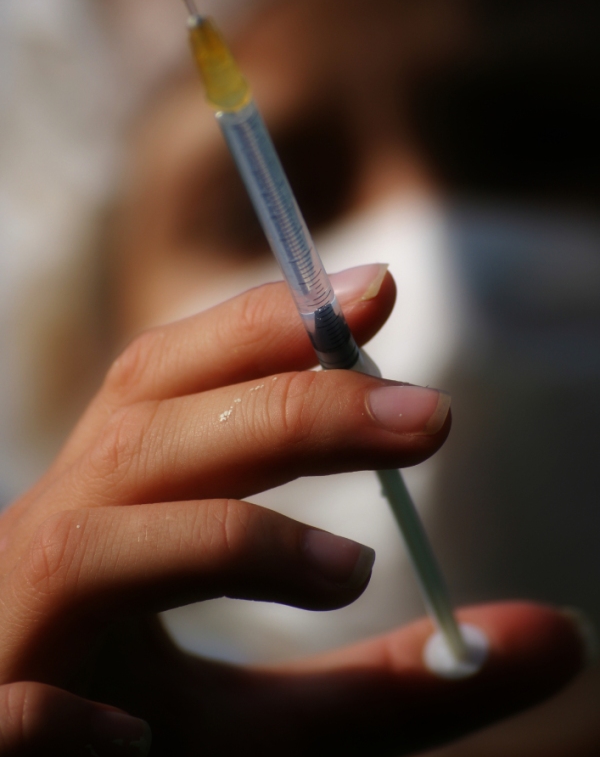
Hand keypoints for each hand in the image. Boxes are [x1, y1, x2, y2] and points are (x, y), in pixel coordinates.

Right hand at [0, 265, 587, 754]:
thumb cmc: (136, 732)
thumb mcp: (272, 716)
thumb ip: (396, 678)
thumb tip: (561, 640)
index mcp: (110, 511)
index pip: (174, 380)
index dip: (264, 323)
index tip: (379, 288)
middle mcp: (52, 545)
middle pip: (154, 434)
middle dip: (289, 408)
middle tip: (431, 411)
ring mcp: (7, 630)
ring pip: (92, 544)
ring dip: (226, 539)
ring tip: (351, 567)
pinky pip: (13, 717)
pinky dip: (65, 722)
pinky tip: (130, 747)